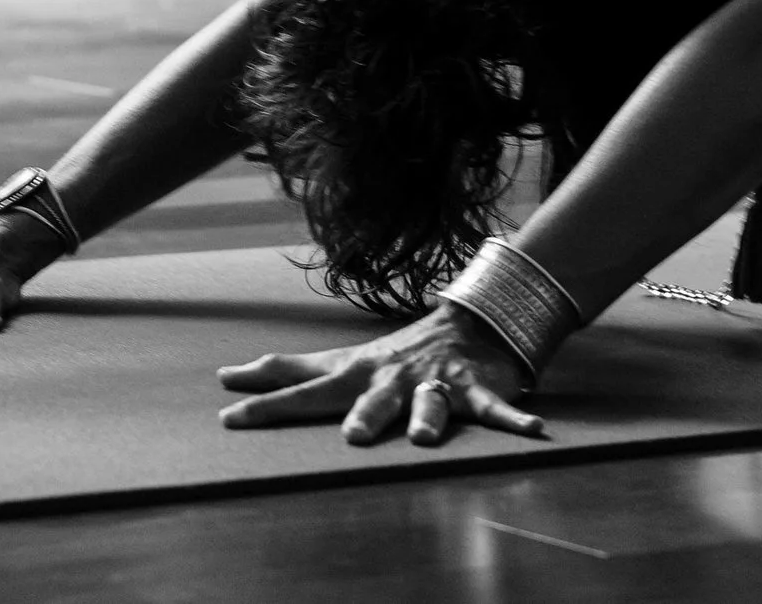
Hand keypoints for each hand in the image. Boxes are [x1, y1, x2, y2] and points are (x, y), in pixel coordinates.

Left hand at [215, 303, 549, 447]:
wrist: (464, 324)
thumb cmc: (392, 356)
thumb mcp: (339, 361)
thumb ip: (288, 371)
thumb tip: (227, 377)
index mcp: (357, 374)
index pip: (305, 389)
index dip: (269, 405)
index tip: (229, 419)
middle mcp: (393, 378)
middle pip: (373, 398)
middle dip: (364, 415)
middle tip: (352, 438)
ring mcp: (435, 382)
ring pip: (431, 402)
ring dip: (429, 417)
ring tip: (424, 436)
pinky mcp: (475, 389)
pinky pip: (495, 408)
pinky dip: (515, 420)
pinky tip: (535, 433)